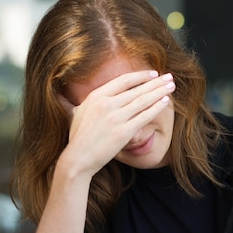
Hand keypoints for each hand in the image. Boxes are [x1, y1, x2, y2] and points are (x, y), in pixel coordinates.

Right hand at [58, 70, 174, 176]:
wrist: (78, 158)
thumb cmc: (77, 137)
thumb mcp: (75, 113)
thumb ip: (77, 102)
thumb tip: (61, 94)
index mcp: (96, 96)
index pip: (124, 80)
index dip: (141, 76)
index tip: (153, 74)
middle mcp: (107, 103)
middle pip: (137, 89)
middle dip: (156, 82)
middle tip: (169, 76)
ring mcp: (116, 117)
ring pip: (143, 100)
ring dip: (160, 92)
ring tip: (171, 86)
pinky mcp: (124, 132)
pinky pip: (144, 116)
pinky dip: (156, 108)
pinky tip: (165, 102)